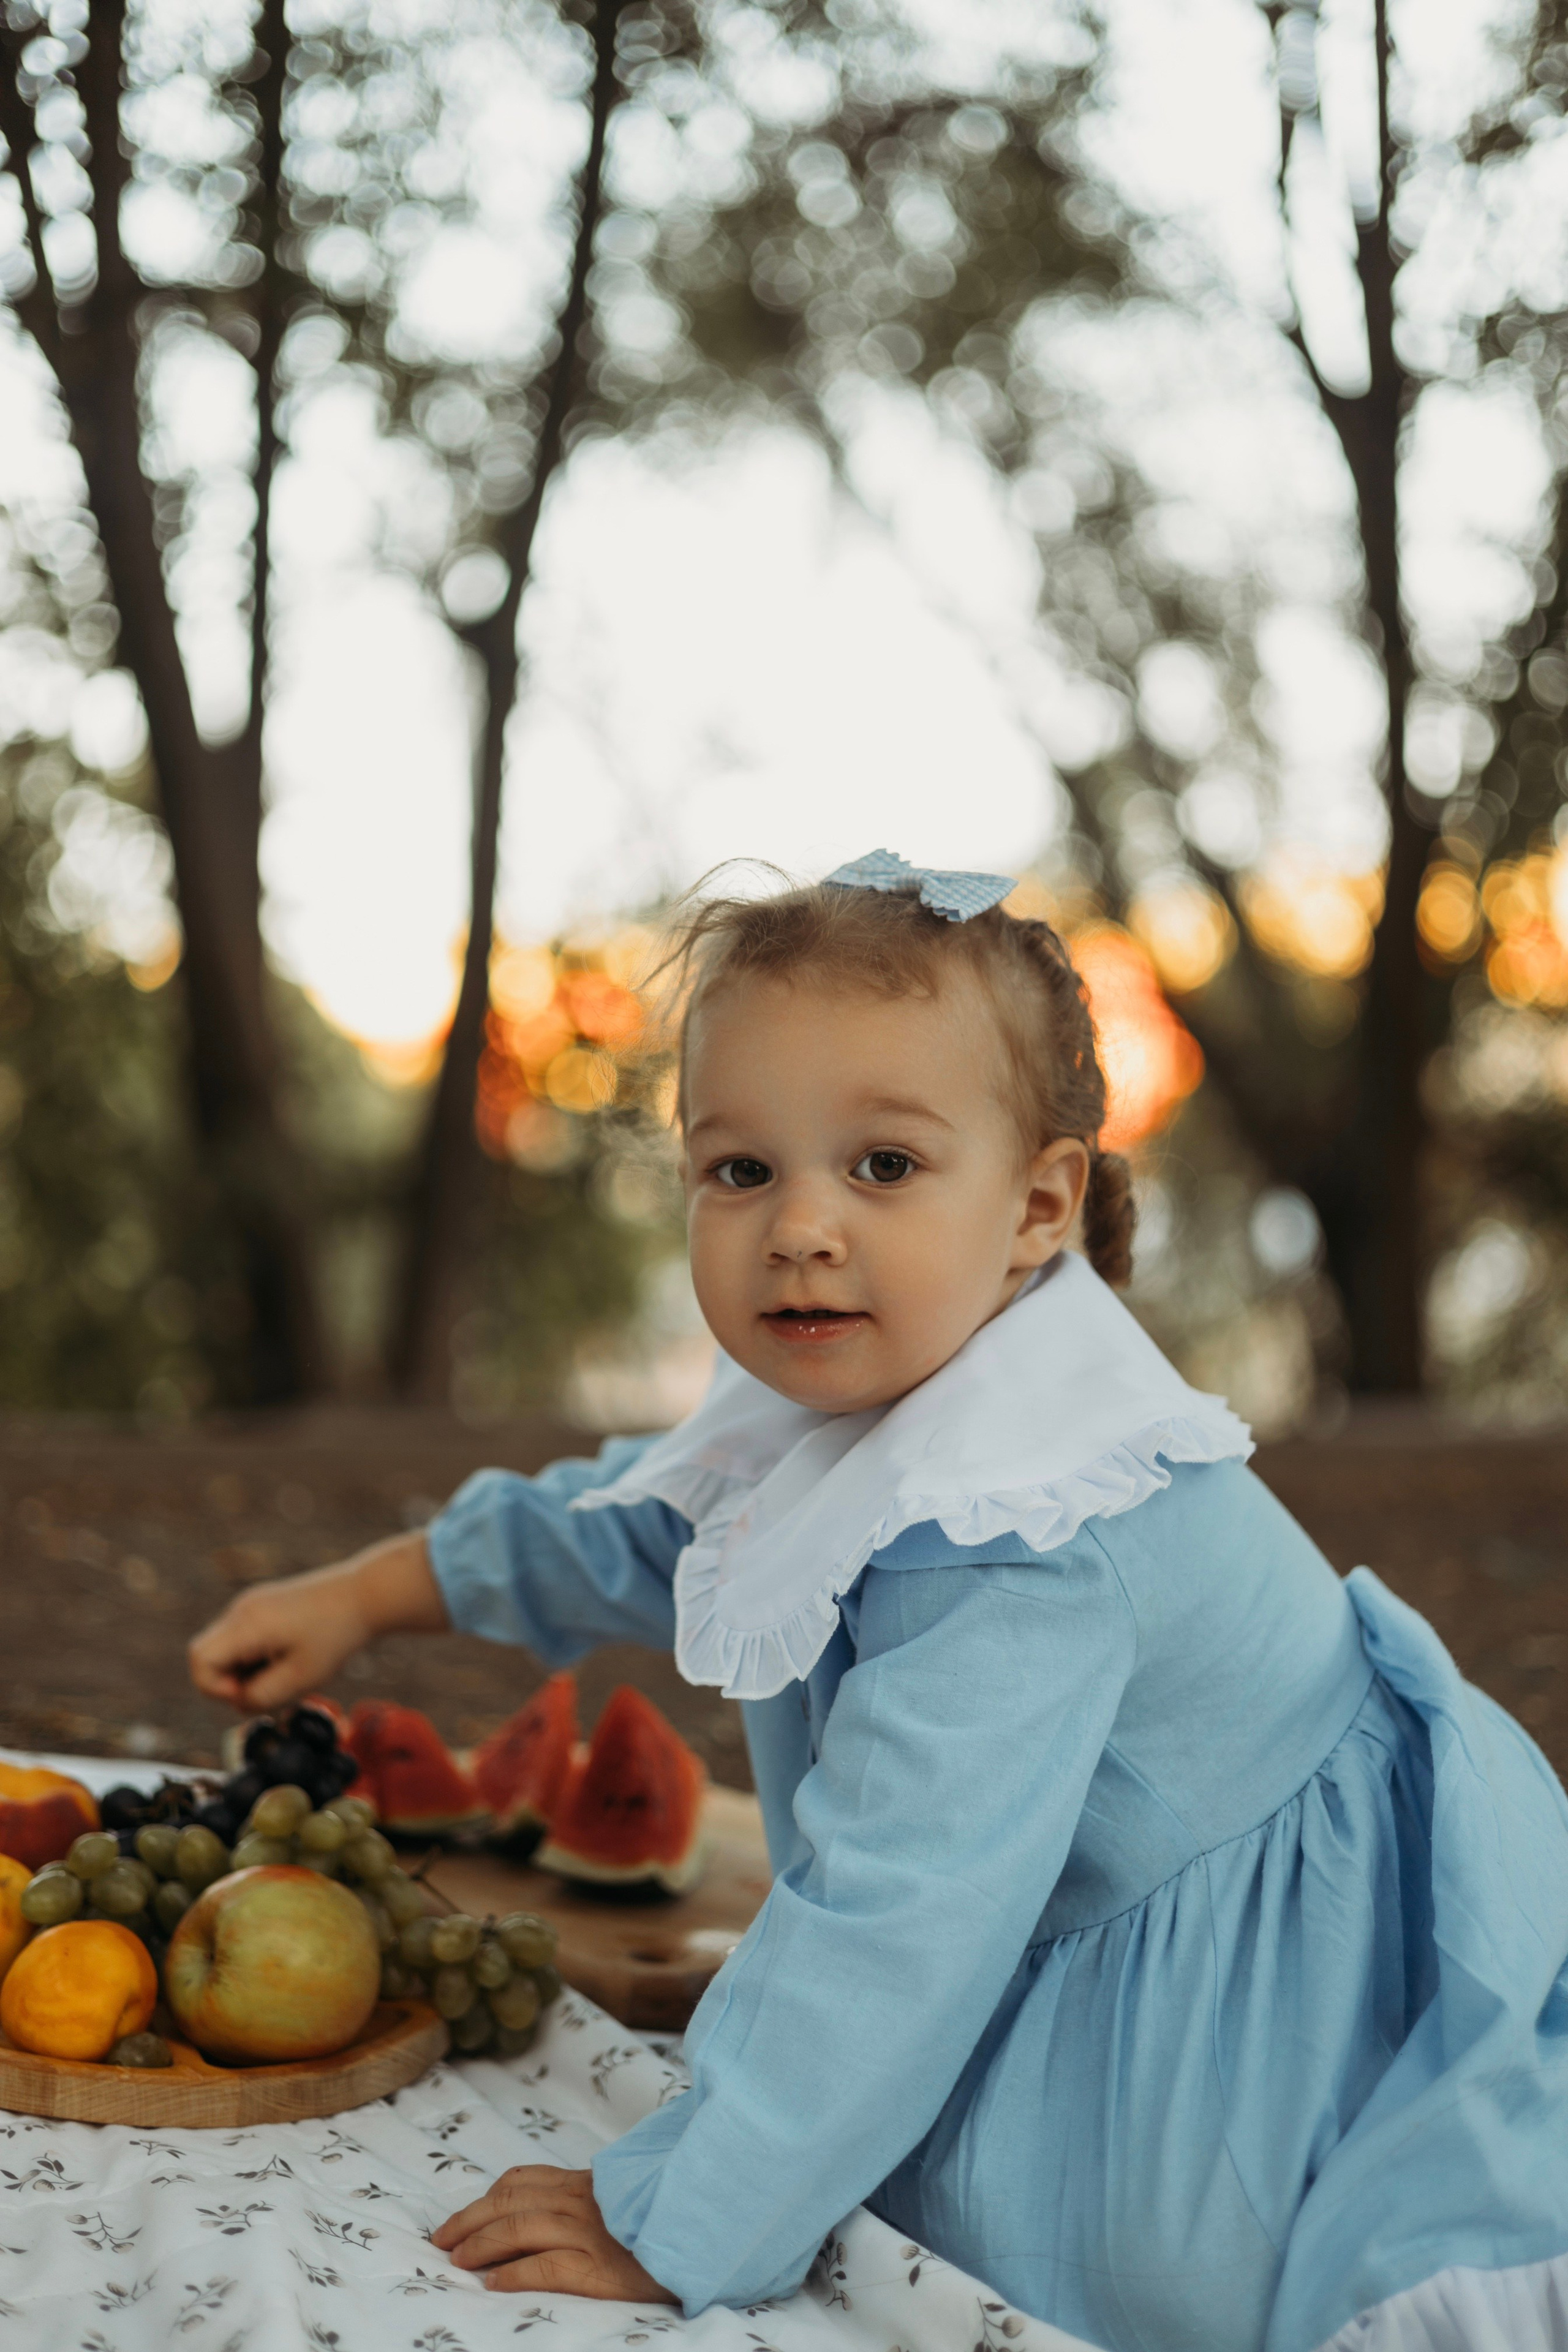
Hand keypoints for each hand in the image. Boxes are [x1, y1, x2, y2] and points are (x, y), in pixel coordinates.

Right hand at [188, 1532, 448, 1713]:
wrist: (365, 1595)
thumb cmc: (336, 1636)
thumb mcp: (300, 1678)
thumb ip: (261, 1697)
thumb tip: (238, 1700)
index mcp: (247, 1624)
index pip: (200, 1660)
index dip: (215, 1688)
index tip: (251, 1694)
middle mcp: (242, 1609)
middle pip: (208, 1655)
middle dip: (231, 1682)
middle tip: (272, 1687)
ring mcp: (251, 1604)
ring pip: (226, 1649)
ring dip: (247, 1670)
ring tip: (287, 1670)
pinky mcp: (263, 1604)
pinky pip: (243, 1638)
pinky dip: (257, 1656)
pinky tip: (290, 1655)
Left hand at [431, 2165, 676, 2300]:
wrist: (708, 2227)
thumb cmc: (669, 2212)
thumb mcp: (628, 2193)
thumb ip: (595, 2194)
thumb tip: (557, 2204)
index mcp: (587, 2182)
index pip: (523, 2179)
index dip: (487, 2197)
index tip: (464, 2215)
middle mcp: (582, 2200)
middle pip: (509, 2201)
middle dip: (469, 2220)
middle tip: (442, 2240)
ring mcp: (590, 2232)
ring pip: (519, 2228)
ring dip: (481, 2244)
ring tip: (458, 2260)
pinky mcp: (601, 2269)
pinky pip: (546, 2266)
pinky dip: (514, 2273)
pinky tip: (495, 2283)